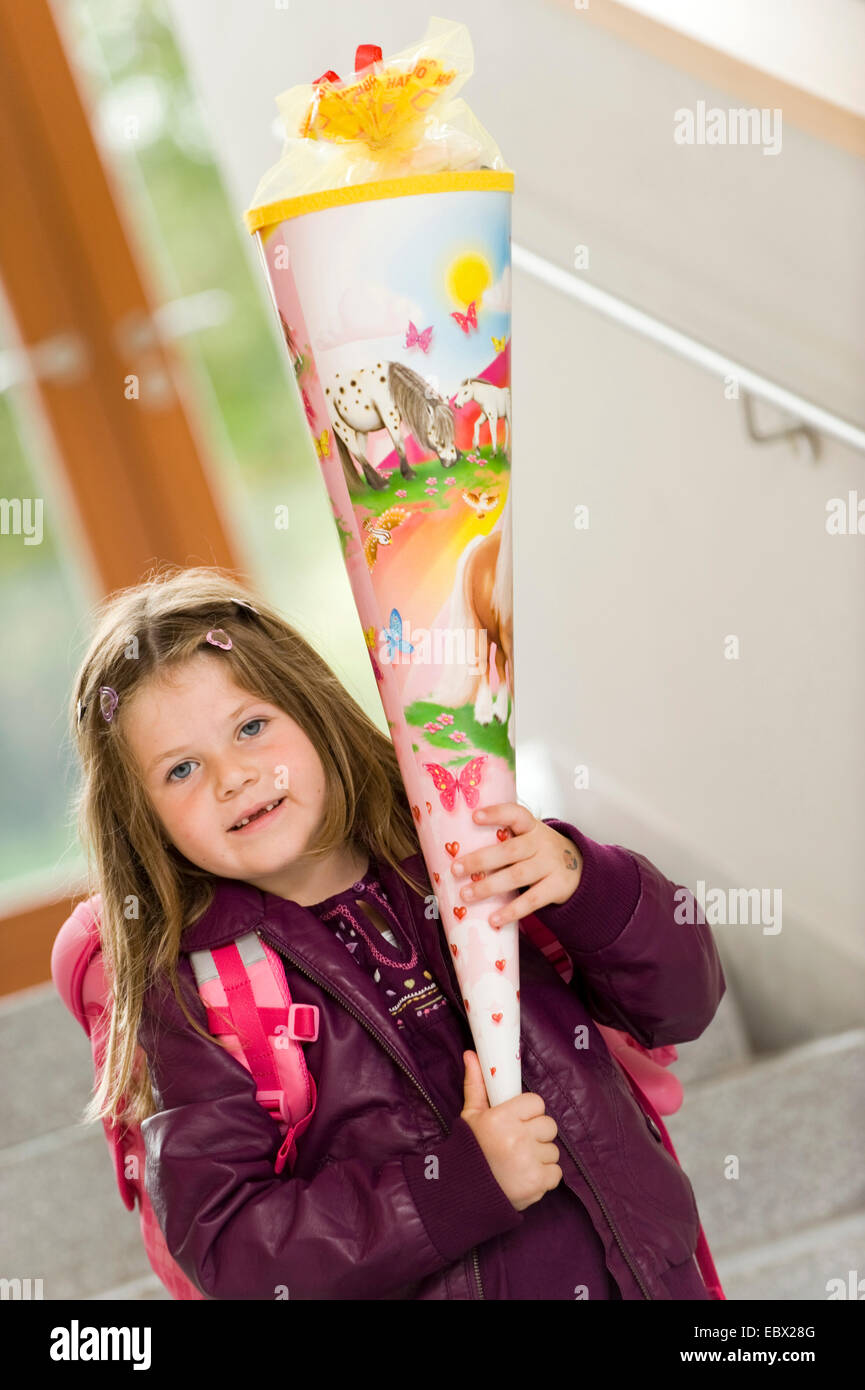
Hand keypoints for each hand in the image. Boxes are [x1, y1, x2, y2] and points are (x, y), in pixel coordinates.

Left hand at [450, 802, 582, 928]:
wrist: (580, 868)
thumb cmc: (539, 851)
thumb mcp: (529, 837)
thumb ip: (504, 840)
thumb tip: (458, 850)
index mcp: (531, 827)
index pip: (516, 814)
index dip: (496, 814)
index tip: (474, 816)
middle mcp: (542, 843)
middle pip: (510, 850)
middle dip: (481, 860)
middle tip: (456, 869)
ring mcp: (551, 865)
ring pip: (518, 875)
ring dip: (489, 886)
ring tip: (466, 895)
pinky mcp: (557, 887)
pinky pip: (532, 900)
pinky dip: (511, 911)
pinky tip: (493, 919)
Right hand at [461, 1051, 561, 1210]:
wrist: (464, 1194)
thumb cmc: (469, 1150)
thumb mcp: (471, 1116)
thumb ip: (476, 1085)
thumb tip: (472, 1055)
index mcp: (502, 1118)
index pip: (536, 1103)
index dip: (528, 1112)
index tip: (516, 1121)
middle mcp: (517, 1138)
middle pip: (548, 1125)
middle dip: (536, 1134)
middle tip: (517, 1143)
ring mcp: (529, 1162)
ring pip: (553, 1150)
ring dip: (540, 1156)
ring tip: (519, 1162)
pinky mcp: (537, 1183)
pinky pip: (556, 1172)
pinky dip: (545, 1176)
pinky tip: (526, 1176)